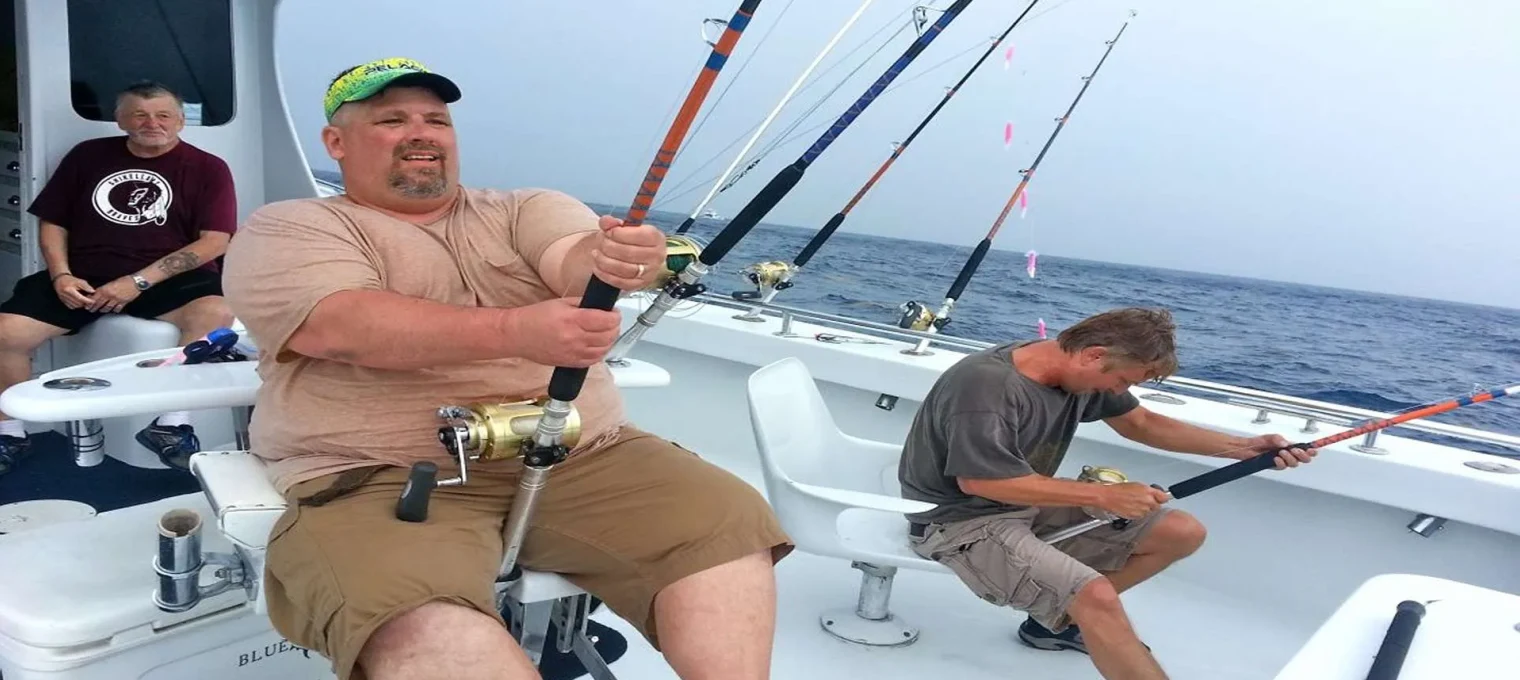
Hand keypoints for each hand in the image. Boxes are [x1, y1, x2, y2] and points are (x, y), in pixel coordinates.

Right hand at [51, 274, 94, 309]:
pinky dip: (76, 305)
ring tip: (84, 300)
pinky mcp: (63, 301)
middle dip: (85, 303)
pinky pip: (71, 307)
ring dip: (81, 305)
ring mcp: (63, 299)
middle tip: (89, 300)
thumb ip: (86, 287)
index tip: (93, 301)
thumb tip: (93, 292)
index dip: (87, 301)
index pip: (80, 298)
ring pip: (75, 306)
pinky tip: (78, 301)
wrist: (59, 280)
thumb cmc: (70, 280)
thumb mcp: (79, 281)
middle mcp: (65, 296)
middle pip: (78, 304)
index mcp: (69, 290)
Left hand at [86, 277, 141, 312]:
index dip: (90, 302)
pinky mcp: (123, 302)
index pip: (95, 297)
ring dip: (103, 309)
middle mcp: (110, 295)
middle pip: (100, 303)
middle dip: (94, 307)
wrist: (136, 282)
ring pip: (107, 307)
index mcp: (106, 289)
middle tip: (91, 310)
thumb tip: (98, 293)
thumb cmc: (124, 280)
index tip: (87, 304)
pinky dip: (115, 310)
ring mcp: (117, 300)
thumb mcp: (112, 282)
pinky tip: (113, 310)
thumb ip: (105, 288)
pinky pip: (117, 309)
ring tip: (101, 310)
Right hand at [506, 297, 621, 366]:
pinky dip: (600, 353)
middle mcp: (574, 338)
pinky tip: (598, 345)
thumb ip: (584, 304)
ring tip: (607, 333)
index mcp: (572, 320)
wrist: (518, 335)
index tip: (614, 313)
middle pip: (608, 336)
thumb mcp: (561, 303)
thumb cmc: (535, 317)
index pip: (605, 320)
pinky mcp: (570, 363)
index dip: (615, 316)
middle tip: (612, 321)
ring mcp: (573, 353)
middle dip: (615, 327)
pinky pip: (593, 361)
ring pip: (604, 350)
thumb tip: (601, 306)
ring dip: (610, 341)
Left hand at [589, 215, 665, 290]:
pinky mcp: (639, 285)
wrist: (636, 257)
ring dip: (604, 260)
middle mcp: (656, 256)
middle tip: (600, 242)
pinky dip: (605, 274)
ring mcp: (649, 273)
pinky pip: (620, 282)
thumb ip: (613, 223)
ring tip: (596, 253)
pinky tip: (598, 266)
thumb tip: (605, 221)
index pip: (638, 235)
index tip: (607, 231)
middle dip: (608, 246)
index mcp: (656, 238)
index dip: (618, 233)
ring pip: (622, 268)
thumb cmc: (631, 240)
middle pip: (628, 252)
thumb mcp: (624, 228)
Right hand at [1097, 482, 1170, 519]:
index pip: (1164, 497)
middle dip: (1152, 504)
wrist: (1107, 497)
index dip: (1162, 498)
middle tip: (1143, 501)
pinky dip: (1138, 513)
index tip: (1162, 498)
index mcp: (1148, 491)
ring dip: (1145, 509)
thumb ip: (1148, 490)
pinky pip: (1142, 516)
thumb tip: (1155, 493)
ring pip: (1149, 512)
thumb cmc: (1118, 489)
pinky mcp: (1136, 517)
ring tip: (1134, 504)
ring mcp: (1142, 510)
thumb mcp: (1136, 485)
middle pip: (1157, 506)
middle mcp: (1147, 501)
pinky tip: (1131, 508)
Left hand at [1239, 434, 1316, 469]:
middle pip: (1304, 459)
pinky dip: (1280, 462)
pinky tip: (1276, 458)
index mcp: (1290, 447)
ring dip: (1290, 458)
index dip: (1312, 450)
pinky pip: (1282, 467)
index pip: (1306, 450)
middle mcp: (1288, 455)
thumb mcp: (1270, 437)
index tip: (1313, 449)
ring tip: (1282, 452)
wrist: (1247, 448)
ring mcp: (1282, 461)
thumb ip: (1278, 439)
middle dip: (1303, 455)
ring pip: (1294, 464)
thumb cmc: (1259, 442)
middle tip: (1296, 450)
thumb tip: (1286, 444)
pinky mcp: (1275, 466)